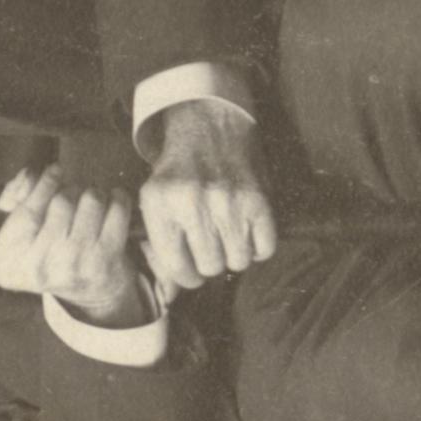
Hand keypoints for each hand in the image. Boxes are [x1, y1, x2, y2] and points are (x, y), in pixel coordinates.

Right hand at [0, 167, 149, 329]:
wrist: (89, 292)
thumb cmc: (50, 250)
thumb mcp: (20, 230)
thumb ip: (15, 196)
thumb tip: (29, 176)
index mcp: (9, 263)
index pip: (28, 213)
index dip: (44, 185)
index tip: (56, 170)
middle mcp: (39, 269)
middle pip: (61, 202)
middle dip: (71, 189)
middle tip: (75, 192)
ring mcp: (73, 266)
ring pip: (91, 201)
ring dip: (94, 192)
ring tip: (91, 199)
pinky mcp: (104, 263)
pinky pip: (117, 212)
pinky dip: (119, 198)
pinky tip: (113, 200)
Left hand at [138, 97, 278, 294]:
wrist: (208, 127)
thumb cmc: (179, 174)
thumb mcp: (155, 202)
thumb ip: (159, 245)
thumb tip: (169, 294)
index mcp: (161, 205)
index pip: (177, 268)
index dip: (187, 276)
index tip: (192, 268)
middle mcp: (193, 203)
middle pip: (210, 267)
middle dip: (211, 262)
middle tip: (212, 245)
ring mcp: (228, 201)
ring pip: (238, 262)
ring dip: (236, 255)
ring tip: (229, 236)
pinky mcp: (258, 200)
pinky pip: (264, 249)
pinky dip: (259, 246)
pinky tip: (247, 230)